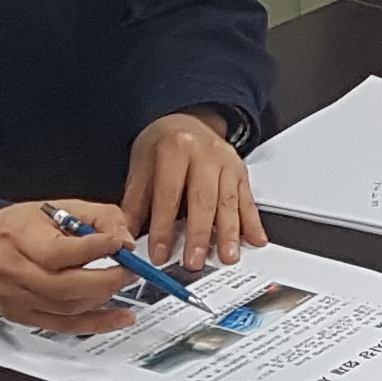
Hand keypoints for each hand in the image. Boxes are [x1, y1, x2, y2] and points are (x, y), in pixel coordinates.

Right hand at [0, 198, 143, 333]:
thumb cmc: (18, 227)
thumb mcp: (56, 208)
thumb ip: (97, 217)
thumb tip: (125, 239)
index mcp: (18, 237)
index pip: (58, 252)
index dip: (96, 248)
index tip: (121, 243)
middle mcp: (13, 271)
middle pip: (65, 286)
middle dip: (107, 279)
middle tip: (129, 269)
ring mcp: (17, 299)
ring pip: (68, 308)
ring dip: (103, 298)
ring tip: (123, 282)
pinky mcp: (24, 317)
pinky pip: (65, 326)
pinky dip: (97, 324)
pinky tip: (119, 317)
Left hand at [123, 111, 261, 268]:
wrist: (188, 119)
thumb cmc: (163, 144)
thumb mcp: (141, 164)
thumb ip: (135, 201)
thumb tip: (126, 234)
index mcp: (176, 148)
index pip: (169, 194)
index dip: (163, 227)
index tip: (160, 254)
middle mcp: (205, 153)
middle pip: (203, 199)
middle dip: (199, 235)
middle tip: (195, 261)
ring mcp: (226, 162)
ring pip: (229, 201)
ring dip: (229, 233)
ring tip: (227, 256)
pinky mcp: (241, 172)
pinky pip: (248, 199)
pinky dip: (252, 223)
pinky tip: (255, 240)